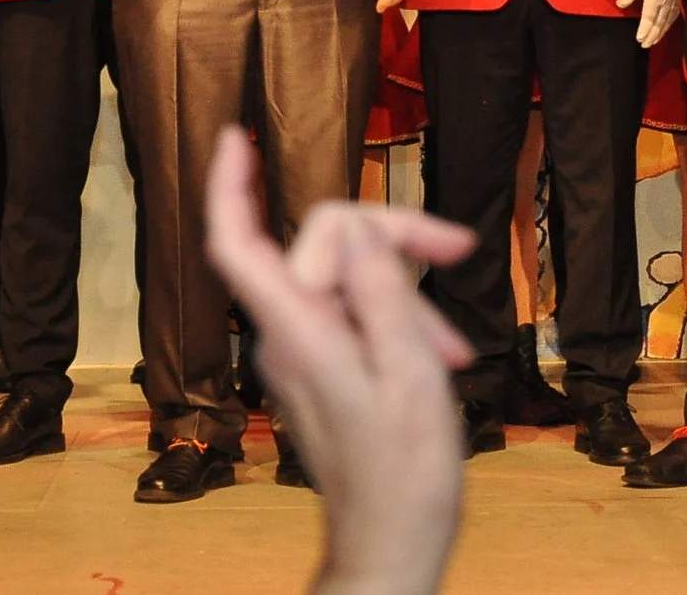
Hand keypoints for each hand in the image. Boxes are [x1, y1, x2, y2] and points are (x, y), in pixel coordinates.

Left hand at [200, 126, 472, 594]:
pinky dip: (396, 322)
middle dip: (389, 237)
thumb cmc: (405, 475)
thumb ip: (380, 290)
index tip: (236, 136)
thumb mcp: (410, 370)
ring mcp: (299, 357)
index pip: (237, 244)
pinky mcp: (318, 374)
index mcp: (299, 333)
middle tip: (454, 248)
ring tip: (456, 344)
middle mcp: (286, 338)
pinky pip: (351, 319)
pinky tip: (440, 355)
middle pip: (322, 247)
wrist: (390, 549)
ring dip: (404, 291)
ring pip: (346, 283)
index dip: (229, 185)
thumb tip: (353, 228)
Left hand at [614, 0, 680, 47]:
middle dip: (652, 35)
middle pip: (659, 22)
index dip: (645, 28)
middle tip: (644, 45)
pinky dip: (667, 26)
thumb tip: (621, 5)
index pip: (650, 16)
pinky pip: (673, 16)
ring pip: (667, 21)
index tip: (640, 38)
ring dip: (659, 33)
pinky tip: (663, 30)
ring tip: (652, 42)